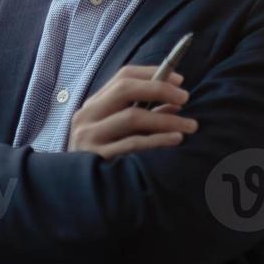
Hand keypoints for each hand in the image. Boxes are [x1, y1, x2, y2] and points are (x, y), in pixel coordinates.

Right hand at [67, 65, 197, 160]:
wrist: (74, 190)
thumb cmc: (101, 156)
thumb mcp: (116, 131)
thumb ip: (141, 114)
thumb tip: (176, 103)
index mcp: (92, 105)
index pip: (122, 76)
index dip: (152, 74)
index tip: (179, 80)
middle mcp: (87, 116)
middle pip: (125, 89)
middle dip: (160, 90)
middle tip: (186, 97)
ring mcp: (89, 136)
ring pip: (132, 116)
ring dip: (166, 119)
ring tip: (190, 125)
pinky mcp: (97, 157)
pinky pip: (133, 143)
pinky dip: (158, 139)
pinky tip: (176, 139)